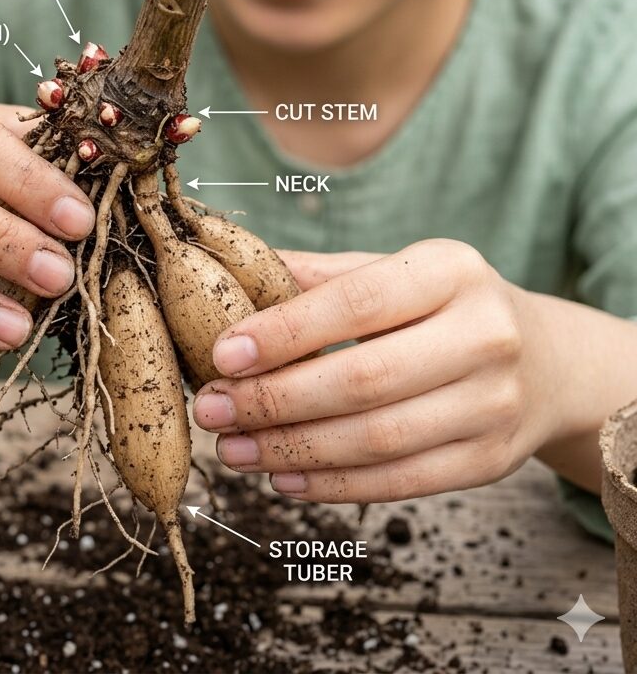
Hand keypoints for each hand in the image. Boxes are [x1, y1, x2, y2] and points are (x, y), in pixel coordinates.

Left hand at [192, 239, 566, 502]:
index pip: (356, 303)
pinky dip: (334, 485)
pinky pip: (402, 482)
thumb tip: (230, 273)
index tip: (222, 353)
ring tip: (232, 448)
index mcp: (450, 271)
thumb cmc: (440, 307)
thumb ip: (319, 277)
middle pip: (364, 380)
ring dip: (292, 450)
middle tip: (212, 407)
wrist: (543, 360)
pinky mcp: (491, 460)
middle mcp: (484, 334)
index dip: (284, 333)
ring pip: (378, 439)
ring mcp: (494, 403)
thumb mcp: (393, 271)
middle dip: (275, 399)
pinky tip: (282, 477)